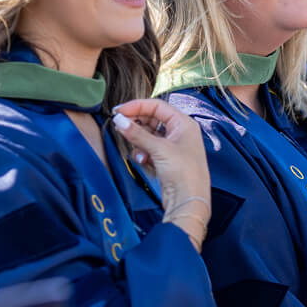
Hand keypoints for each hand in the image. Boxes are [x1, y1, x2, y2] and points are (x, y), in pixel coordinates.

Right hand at [112, 99, 211, 250]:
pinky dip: (144, 152)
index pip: (157, 106)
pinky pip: (150, 149)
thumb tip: (119, 120)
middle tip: (119, 127)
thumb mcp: (159, 149)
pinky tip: (143, 160)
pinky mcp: (167, 159)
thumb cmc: (182, 172)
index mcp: (184, 123)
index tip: (118, 111)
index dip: (137, 106)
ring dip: (139, 141)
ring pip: (149, 135)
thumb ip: (137, 133)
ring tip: (137, 150)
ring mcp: (174, 146)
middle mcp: (180, 132)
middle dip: (137, 124)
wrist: (189, 201)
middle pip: (152, 119)